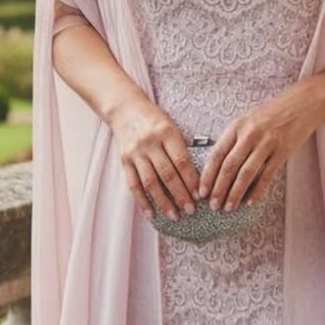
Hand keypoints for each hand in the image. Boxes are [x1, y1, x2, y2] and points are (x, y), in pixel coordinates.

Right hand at [108, 96, 199, 221]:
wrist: (125, 108)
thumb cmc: (154, 119)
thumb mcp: (171, 126)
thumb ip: (180, 148)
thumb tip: (196, 178)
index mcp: (167, 133)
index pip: (182, 161)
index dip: (191, 180)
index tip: (200, 196)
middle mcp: (150, 143)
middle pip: (167, 174)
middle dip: (180, 195)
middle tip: (190, 210)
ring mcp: (135, 153)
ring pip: (151, 183)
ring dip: (163, 202)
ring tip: (174, 216)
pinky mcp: (124, 160)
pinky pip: (133, 185)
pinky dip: (142, 201)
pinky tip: (151, 213)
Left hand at [200, 85, 322, 212]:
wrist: (303, 103)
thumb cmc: (273, 112)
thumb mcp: (248, 119)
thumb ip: (234, 138)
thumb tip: (218, 164)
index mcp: (237, 126)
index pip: (217, 154)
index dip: (207, 175)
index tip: (201, 191)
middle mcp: (250, 134)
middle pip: (229, 167)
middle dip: (218, 189)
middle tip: (213, 205)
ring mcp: (267, 143)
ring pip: (246, 174)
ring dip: (235, 193)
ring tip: (229, 207)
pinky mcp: (283, 151)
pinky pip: (267, 175)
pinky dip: (257, 191)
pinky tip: (250, 201)